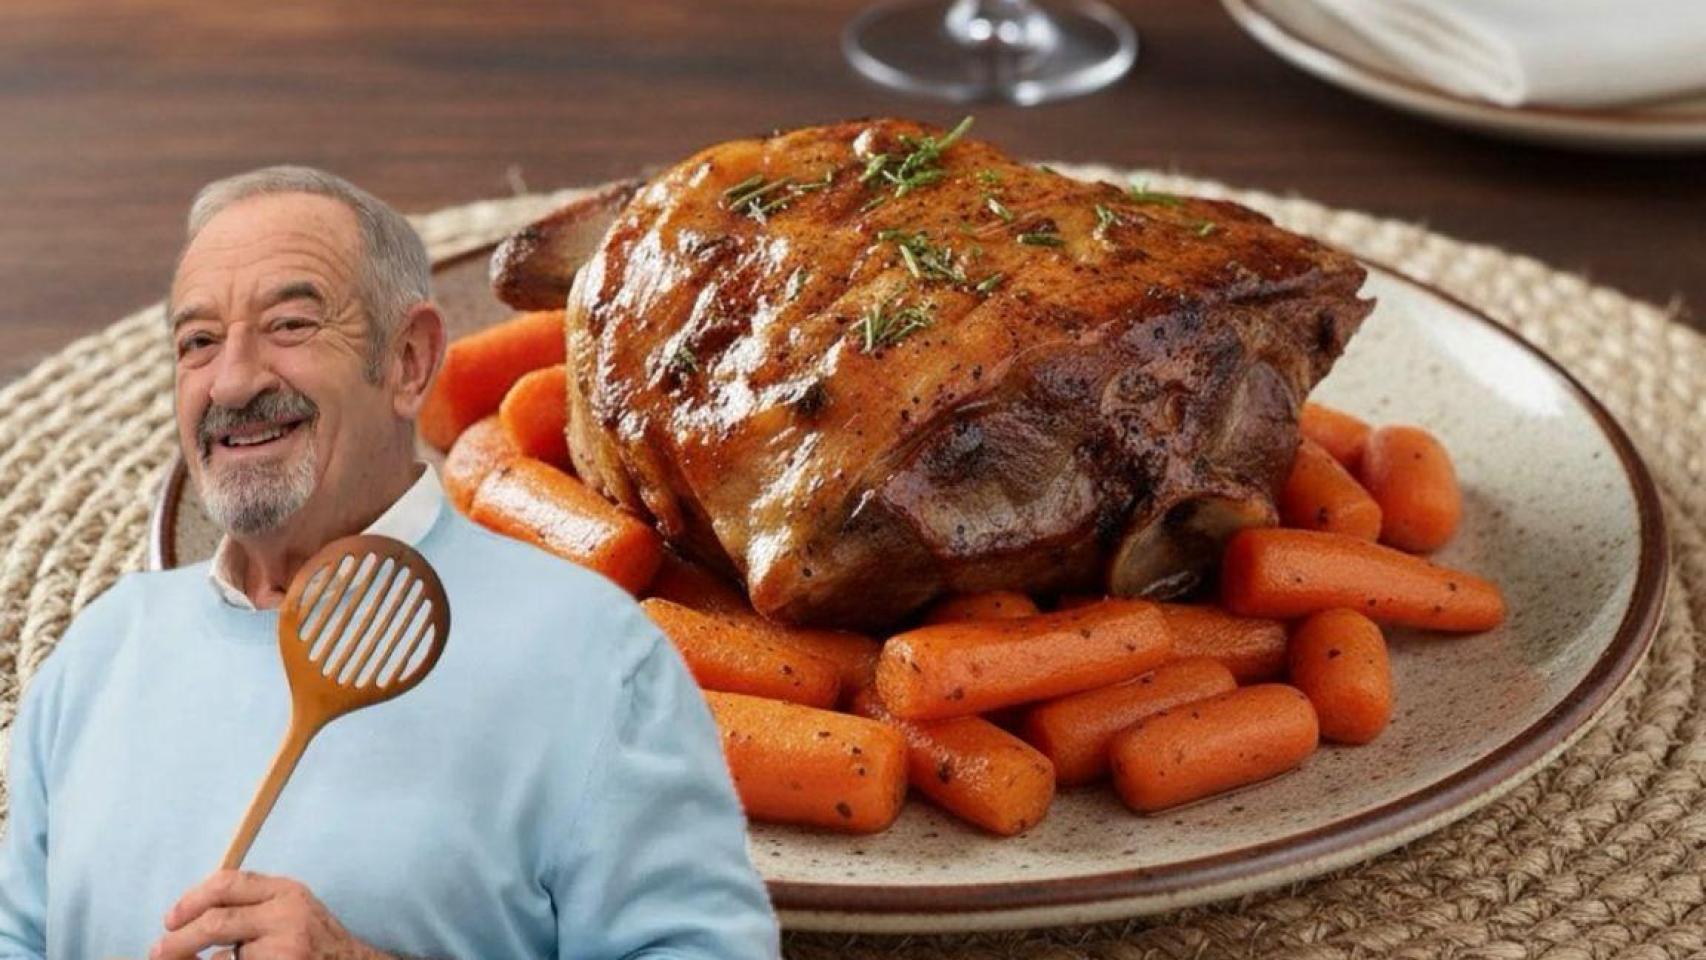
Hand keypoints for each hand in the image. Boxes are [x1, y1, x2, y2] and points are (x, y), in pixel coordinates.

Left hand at [149, 869, 385, 959]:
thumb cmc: (315, 943)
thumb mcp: (291, 910)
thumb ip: (253, 906)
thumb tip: (187, 920)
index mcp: (287, 891)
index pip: (228, 884)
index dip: (191, 900)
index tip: (170, 919)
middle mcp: (288, 915)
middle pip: (216, 922)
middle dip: (178, 941)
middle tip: (158, 953)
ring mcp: (286, 949)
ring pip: (221, 958)